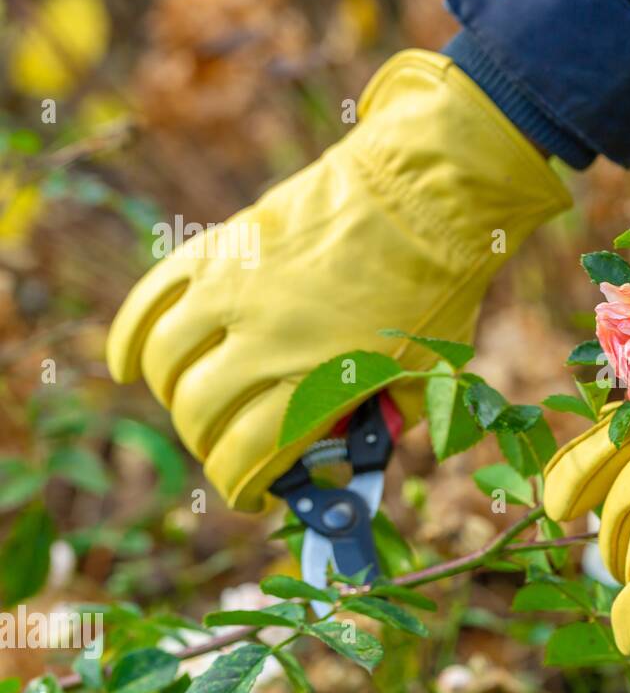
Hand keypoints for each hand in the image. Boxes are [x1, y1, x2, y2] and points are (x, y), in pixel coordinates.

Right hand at [108, 51, 569, 510]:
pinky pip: (150, 301)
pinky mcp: (220, 250)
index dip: (241, 489)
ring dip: (174, 396)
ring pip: (166, 364)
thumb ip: (391, 420)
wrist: (424, 195)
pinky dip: (129, 339)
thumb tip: (353, 447)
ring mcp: (236, 291)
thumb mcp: (430, 374)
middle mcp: (269, 339)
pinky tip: (128, 367)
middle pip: (200, 415)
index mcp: (323, 379)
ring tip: (197, 403)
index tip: (251, 497)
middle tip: (230, 447)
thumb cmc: (437, 288)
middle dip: (209, 445)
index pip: (248, 457)